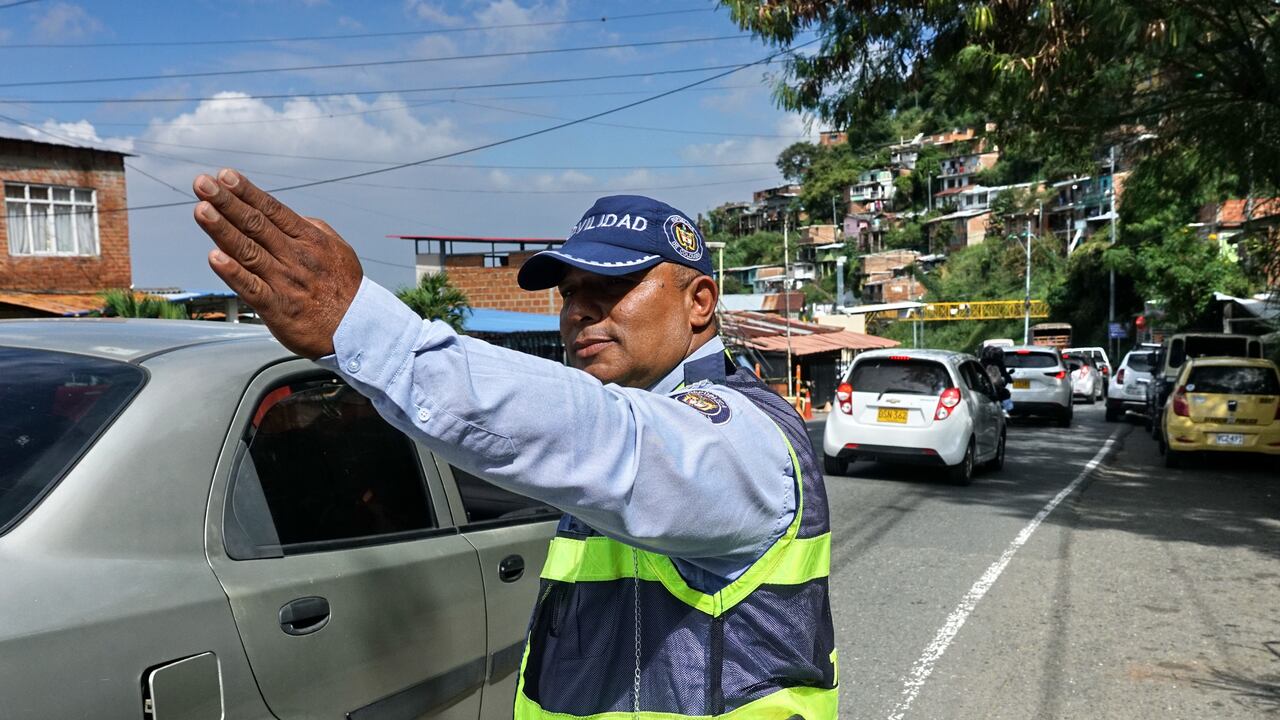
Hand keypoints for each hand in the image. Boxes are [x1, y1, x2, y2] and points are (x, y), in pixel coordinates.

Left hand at [192, 169, 362, 357]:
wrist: (358, 329)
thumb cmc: (346, 289)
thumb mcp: (338, 250)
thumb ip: (312, 229)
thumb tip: (287, 214)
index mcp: (310, 240)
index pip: (273, 210)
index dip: (247, 192)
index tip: (224, 176)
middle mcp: (295, 257)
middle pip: (256, 225)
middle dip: (227, 202)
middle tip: (203, 183)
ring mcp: (285, 282)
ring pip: (249, 251)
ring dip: (222, 230)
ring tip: (201, 210)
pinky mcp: (277, 308)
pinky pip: (251, 288)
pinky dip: (232, 273)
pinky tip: (214, 257)